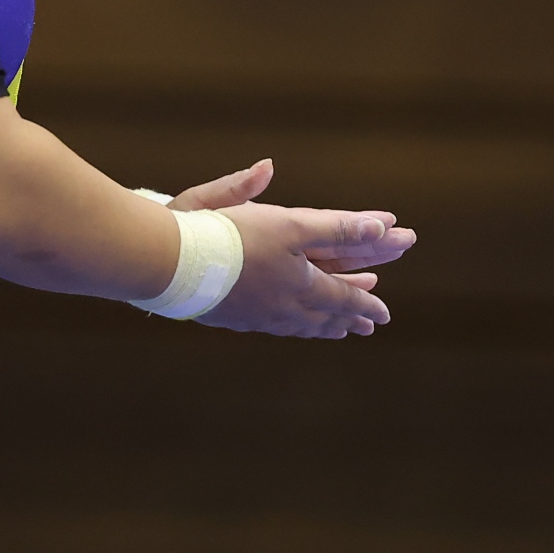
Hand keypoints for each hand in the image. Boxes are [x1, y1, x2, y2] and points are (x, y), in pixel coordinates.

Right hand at [169, 160, 416, 339]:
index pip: (342, 293)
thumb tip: (378, 224)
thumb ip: (332, 225)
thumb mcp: (286, 222)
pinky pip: (276, 326)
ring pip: (300, 324)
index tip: (384, 315)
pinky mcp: (234, 316)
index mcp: (298, 281)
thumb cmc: (226, 234)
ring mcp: (257, 315)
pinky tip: (292, 325)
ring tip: (338, 330)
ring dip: (324, 325)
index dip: (365, 302)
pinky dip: (295, 327)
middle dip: (349, 317)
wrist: (169, 262)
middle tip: (370, 326)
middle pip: (324, 314)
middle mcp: (282, 305)